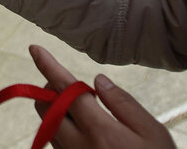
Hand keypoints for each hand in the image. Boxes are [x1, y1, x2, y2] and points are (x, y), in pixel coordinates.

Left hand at [29, 45, 175, 148]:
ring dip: (55, 111)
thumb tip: (97, 80)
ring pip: (48, 126)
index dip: (48, 65)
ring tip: (82, 111)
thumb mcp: (152, 131)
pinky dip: (61, 130)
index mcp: (99, 129)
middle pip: (45, 107)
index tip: (34, 48)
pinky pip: (55, 144)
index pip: (65, 89)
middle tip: (72, 89)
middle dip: (52, 90)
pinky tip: (83, 133)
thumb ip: (122, 102)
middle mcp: (77, 145)